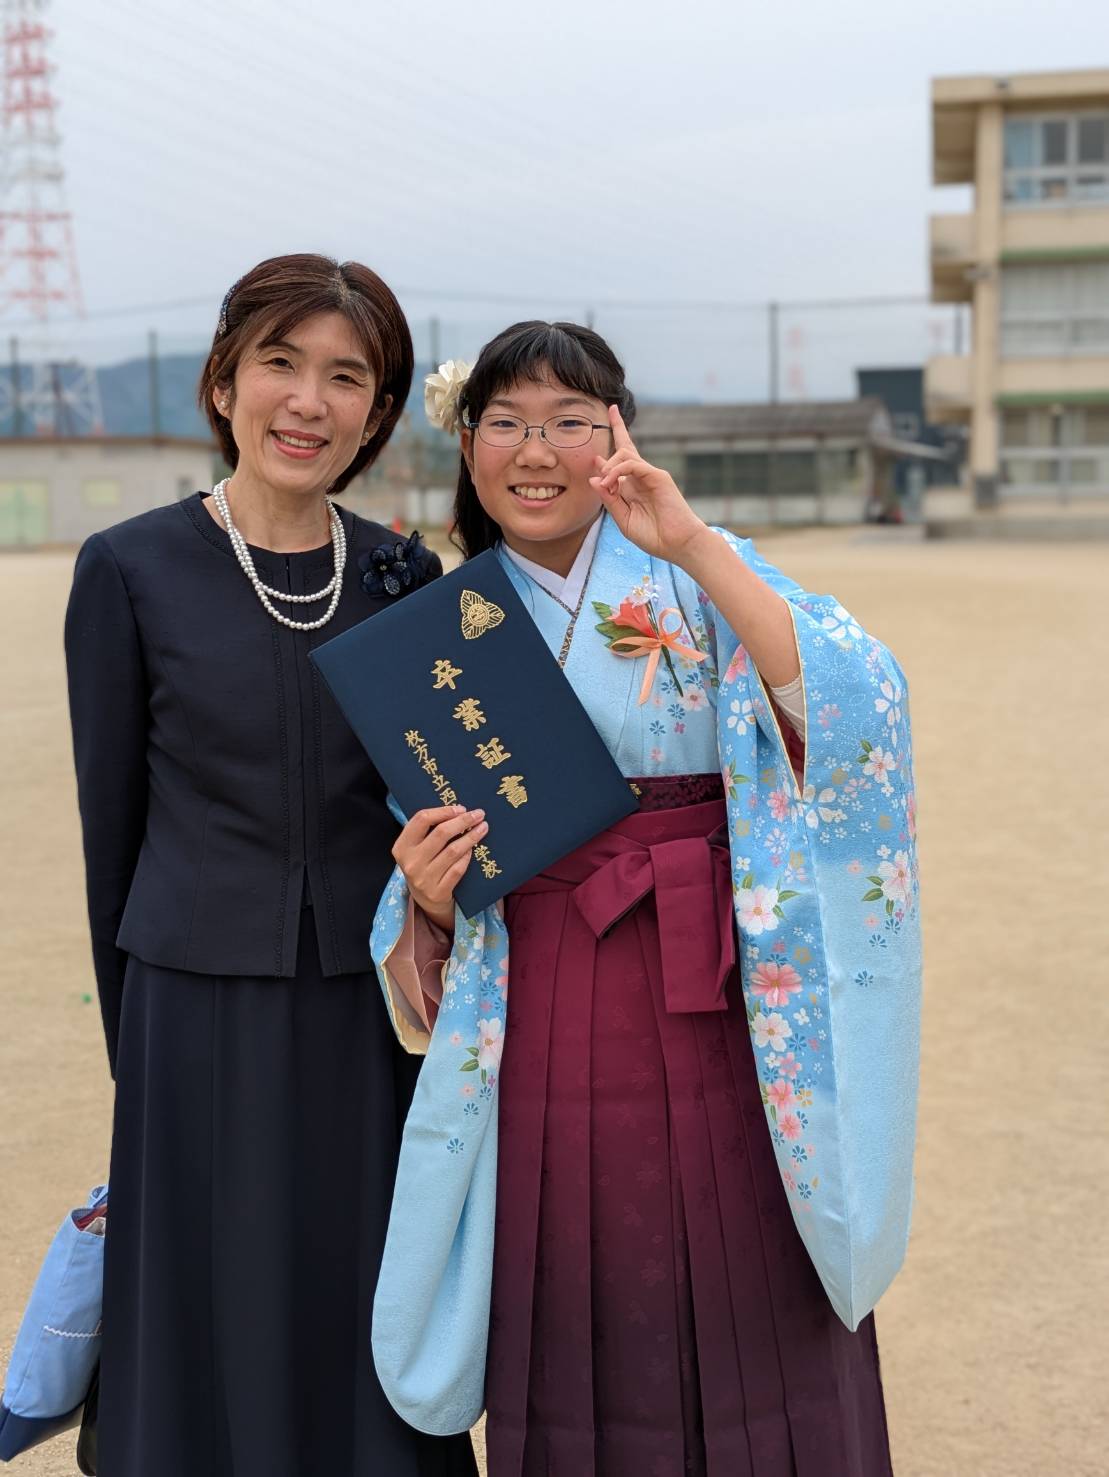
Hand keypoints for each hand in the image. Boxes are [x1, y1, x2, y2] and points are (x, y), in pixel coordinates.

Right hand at [392, 805, 487, 931]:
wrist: (424, 901)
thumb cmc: (423, 865)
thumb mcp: (416, 849)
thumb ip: (428, 831)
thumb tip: (457, 810)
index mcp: (402, 846)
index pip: (421, 820)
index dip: (443, 811)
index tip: (461, 808)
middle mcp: (411, 862)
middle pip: (441, 833)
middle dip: (463, 821)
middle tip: (478, 815)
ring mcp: (424, 879)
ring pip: (453, 851)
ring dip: (471, 837)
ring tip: (483, 828)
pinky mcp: (438, 892)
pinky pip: (458, 869)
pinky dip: (467, 857)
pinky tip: (474, 849)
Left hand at [589, 406, 707, 565]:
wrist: (676, 544)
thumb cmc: (652, 535)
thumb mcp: (623, 519)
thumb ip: (609, 500)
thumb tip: (593, 479)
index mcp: (632, 488)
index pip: (620, 462)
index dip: (608, 452)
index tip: (599, 446)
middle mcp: (640, 478)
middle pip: (626, 446)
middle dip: (618, 428)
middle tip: (605, 433)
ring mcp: (649, 475)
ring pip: (625, 452)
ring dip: (609, 466)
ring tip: (606, 484)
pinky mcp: (658, 476)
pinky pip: (633, 464)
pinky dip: (618, 471)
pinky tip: (611, 483)